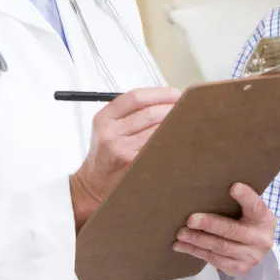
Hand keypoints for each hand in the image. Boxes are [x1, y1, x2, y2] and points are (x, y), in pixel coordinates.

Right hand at [70, 87, 180, 228]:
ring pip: (156, 130)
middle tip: (186, 109)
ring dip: (175, 125)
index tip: (176, 94)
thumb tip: (166, 100)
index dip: (160, 94)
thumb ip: (129, 113)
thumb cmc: (105, 156)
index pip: (135, 97)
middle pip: (150, 113)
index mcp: (104, 118)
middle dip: (172, 109)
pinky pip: (157, 148)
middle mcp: (110, 132)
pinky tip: (178, 141)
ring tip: (186, 124)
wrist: (92, 186)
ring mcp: (121, 149)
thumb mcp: (107, 129)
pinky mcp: (132, 164)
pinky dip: (170, 142)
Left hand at [173, 183, 276, 276]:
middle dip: (209, 224)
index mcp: (264, 218)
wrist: (257, 249)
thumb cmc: (247, 222)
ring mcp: (250, 256)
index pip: (255, 206)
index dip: (245, 197)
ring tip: (181, 233)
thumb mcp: (250, 211)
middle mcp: (260, 239)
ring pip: (219, 247)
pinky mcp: (238, 268)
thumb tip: (205, 188)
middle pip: (232, 230)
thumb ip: (238, 202)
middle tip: (190, 220)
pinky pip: (214, 259)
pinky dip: (195, 251)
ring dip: (197, 239)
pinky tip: (182, 246)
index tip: (233, 187)